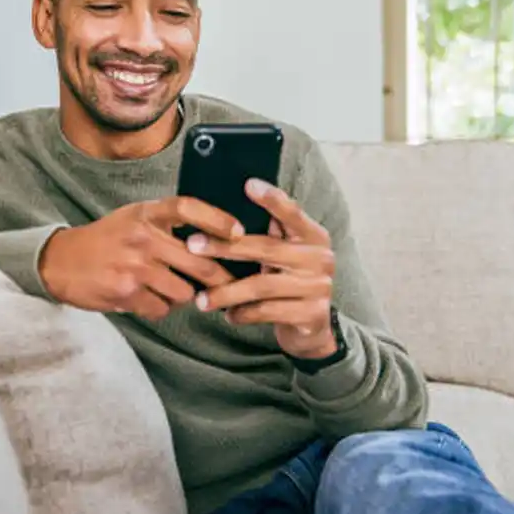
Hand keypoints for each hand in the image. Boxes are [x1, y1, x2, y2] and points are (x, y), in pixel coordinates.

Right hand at [38, 196, 241, 320]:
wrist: (61, 261)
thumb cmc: (107, 239)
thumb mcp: (134, 218)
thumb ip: (167, 223)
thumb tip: (216, 239)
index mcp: (146, 213)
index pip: (188, 208)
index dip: (217, 219)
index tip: (239, 232)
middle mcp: (142, 236)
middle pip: (199, 260)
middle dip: (220, 278)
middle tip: (232, 285)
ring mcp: (134, 266)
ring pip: (184, 291)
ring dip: (184, 295)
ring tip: (171, 289)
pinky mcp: (125, 292)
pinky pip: (161, 308)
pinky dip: (160, 307)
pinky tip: (147, 298)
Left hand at [185, 179, 337, 358]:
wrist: (313, 328)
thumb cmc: (289, 282)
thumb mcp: (285, 256)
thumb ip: (271, 235)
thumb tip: (224, 212)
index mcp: (313, 236)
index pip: (293, 212)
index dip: (272, 199)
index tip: (248, 184)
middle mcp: (320, 258)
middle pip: (267, 248)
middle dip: (225, 247)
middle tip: (193, 245)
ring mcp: (318, 287)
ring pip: (262, 286)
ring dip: (227, 292)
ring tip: (201, 299)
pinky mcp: (312, 315)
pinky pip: (268, 312)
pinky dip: (243, 313)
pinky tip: (228, 314)